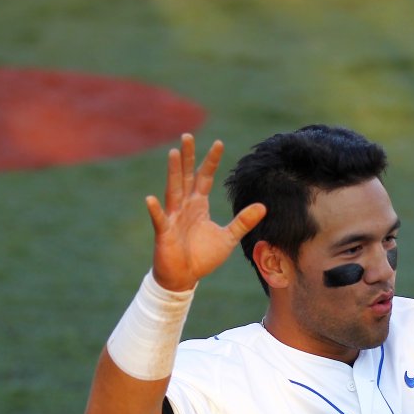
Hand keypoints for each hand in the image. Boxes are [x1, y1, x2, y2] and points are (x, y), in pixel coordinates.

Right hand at [146, 134, 266, 291]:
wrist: (184, 277)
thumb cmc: (202, 256)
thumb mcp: (228, 237)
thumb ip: (243, 221)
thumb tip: (263, 206)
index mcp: (199, 205)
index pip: (205, 177)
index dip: (211, 161)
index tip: (219, 143)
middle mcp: (185, 206)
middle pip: (186, 176)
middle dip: (188, 157)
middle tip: (188, 136)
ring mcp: (173, 217)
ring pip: (173, 190)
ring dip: (174, 172)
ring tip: (174, 154)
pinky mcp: (164, 233)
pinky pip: (160, 219)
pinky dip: (155, 210)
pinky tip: (150, 199)